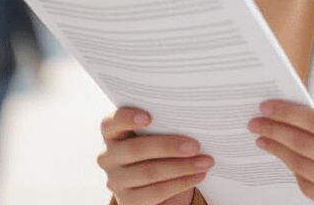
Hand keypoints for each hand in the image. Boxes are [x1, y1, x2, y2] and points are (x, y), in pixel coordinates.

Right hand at [97, 107, 211, 204]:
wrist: (153, 183)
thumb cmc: (157, 149)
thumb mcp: (154, 134)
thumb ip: (161, 125)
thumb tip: (190, 120)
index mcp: (112, 133)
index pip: (113, 122)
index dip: (128, 118)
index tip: (148, 117)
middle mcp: (108, 156)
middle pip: (135, 150)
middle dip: (168, 146)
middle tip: (195, 145)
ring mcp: (116, 180)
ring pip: (149, 172)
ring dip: (182, 167)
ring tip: (205, 161)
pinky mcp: (127, 201)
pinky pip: (157, 192)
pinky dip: (181, 183)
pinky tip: (198, 175)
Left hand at [249, 100, 313, 204]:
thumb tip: (302, 117)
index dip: (287, 113)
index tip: (268, 106)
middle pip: (302, 144)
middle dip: (274, 130)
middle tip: (256, 122)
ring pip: (300, 166)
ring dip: (277, 150)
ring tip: (264, 139)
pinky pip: (308, 187)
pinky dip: (294, 172)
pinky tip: (286, 161)